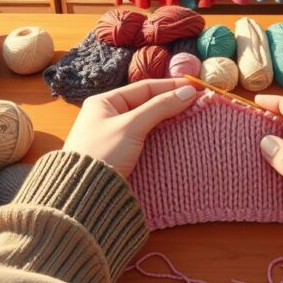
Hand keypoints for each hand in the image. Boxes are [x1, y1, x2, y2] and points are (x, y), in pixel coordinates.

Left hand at [63, 79, 198, 176]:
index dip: (171, 87)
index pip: (144, 88)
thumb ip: (160, 107)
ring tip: (191, 116)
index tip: (195, 87)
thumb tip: (188, 92)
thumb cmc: (103, 154)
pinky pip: (144, 136)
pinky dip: (160, 133)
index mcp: (104, 102)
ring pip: (147, 120)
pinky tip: (175, 134)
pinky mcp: (119, 152)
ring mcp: (113, 134)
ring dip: (168, 118)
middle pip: (146, 103)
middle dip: (172, 102)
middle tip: (198, 101)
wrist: (84, 195)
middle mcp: (107, 115)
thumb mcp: (131, 126)